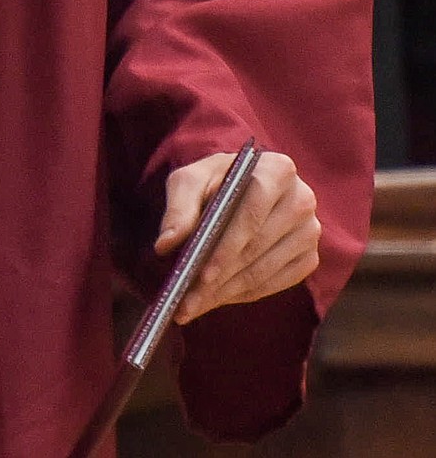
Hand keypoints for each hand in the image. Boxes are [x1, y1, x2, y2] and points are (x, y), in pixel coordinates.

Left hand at [155, 150, 320, 323]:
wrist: (242, 187)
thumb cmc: (215, 181)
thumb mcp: (191, 181)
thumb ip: (178, 208)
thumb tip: (166, 243)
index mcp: (277, 170)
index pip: (252, 214)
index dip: (226, 247)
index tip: (201, 275)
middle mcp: (301, 199)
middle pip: (257, 247)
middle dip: (219, 278)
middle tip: (187, 303)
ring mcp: (309, 231)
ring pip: (264, 271)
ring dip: (226, 292)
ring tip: (192, 306)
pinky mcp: (309, 257)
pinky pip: (275, 284)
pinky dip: (243, 294)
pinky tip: (217, 298)